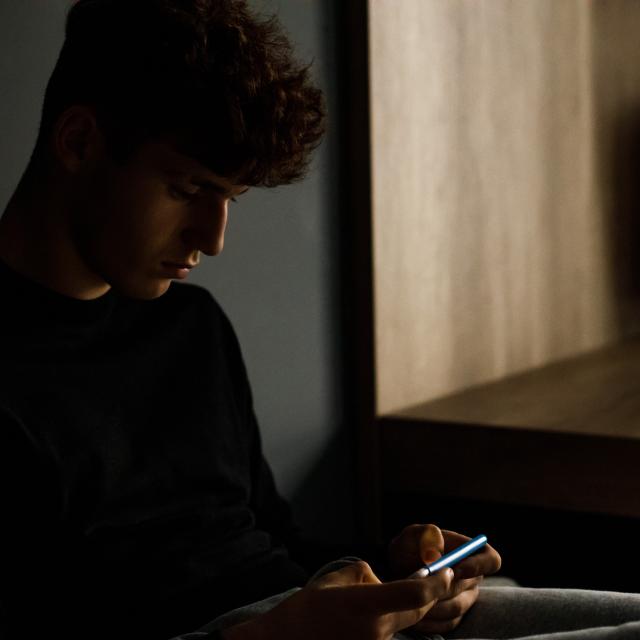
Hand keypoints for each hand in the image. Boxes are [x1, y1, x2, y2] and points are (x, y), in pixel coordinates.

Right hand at [222, 559, 453, 639]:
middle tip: (432, 578)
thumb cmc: (305, 611)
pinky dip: (385, 624)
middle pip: (418, 612)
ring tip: (367, 603)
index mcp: (366, 605)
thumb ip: (365, 576)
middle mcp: (375, 631)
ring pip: (402, 624)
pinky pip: (387, 635)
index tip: (448, 571)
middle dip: (429, 595)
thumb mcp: (335, 580)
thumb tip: (383, 581)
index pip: (414, 594)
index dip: (436, 582)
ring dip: (400, 611)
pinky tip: (360, 619)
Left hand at [388, 524, 501, 633]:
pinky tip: (412, 610)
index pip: (492, 560)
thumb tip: (436, 554)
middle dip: (443, 585)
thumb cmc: (408, 548)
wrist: (394, 571)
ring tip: (411, 595)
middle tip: (420, 582)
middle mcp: (470, 577)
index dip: (480, 565)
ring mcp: (463, 598)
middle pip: (469, 587)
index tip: (457, 569)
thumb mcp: (413, 534)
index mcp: (468, 552)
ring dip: (433, 603)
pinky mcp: (452, 617)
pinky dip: (428, 619)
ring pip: (456, 607)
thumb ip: (427, 535)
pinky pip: (446, 623)